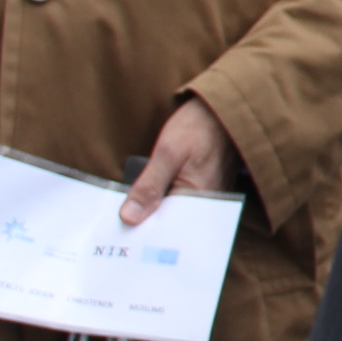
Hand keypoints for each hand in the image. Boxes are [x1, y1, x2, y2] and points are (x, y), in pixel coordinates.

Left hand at [121, 97, 242, 225]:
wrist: (222, 108)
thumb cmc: (198, 126)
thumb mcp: (168, 152)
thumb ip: (149, 186)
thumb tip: (129, 217)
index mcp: (200, 199)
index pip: (167, 229)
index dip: (142, 231)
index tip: (119, 232)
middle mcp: (207, 204)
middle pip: (171, 225)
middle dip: (146, 224)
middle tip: (119, 222)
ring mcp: (207, 197)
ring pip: (174, 214)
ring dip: (154, 212)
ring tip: (130, 212)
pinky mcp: (203, 189)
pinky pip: (180, 203)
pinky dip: (163, 202)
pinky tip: (148, 198)